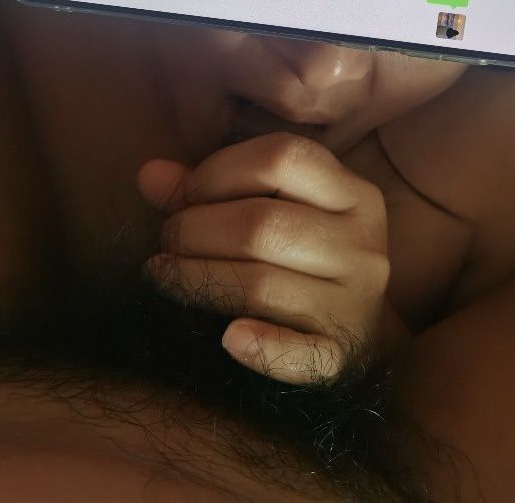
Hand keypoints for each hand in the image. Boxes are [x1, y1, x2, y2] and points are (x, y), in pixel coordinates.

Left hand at [138, 132, 391, 383]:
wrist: (355, 331)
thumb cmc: (300, 255)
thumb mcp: (274, 206)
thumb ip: (211, 186)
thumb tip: (150, 174)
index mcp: (352, 194)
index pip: (283, 157)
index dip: (220, 170)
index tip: (188, 194)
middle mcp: (364, 244)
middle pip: (264, 223)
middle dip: (195, 229)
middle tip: (165, 240)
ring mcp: (356, 303)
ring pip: (261, 285)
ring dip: (195, 279)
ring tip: (163, 275)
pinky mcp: (341, 356)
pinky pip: (297, 356)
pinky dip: (260, 348)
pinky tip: (227, 339)